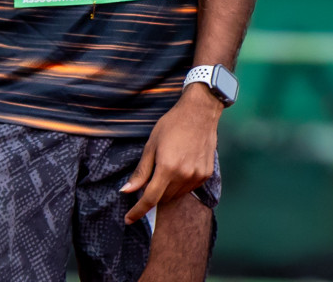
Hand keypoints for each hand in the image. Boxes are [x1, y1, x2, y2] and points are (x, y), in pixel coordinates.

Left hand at [120, 83, 221, 224]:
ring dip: (167, 189)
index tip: (128, 219)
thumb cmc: (172, 125)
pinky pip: (188, 188)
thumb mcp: (151, 146)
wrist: (199, 113)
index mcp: (167, 168)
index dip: (137, 211)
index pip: (150, 198)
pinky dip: (180, 184)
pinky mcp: (206, 174)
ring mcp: (197, 176)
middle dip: (152, 193)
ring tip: (167, 167)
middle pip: (163, 198)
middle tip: (151, 175)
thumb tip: (126, 190)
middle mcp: (184, 175)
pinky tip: (180, 167)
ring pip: (176, 195)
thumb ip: (141, 172)